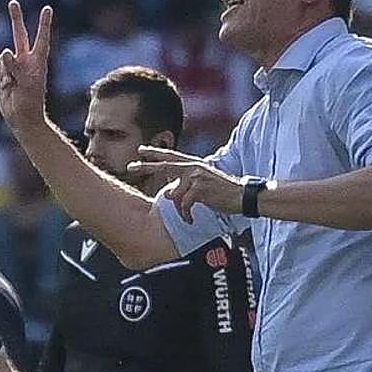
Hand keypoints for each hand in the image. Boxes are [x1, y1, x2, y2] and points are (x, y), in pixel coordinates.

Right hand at [0, 0, 52, 134]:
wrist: (21, 118)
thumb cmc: (30, 102)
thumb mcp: (27, 83)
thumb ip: (15, 66)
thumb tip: (5, 52)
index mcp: (37, 61)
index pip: (41, 38)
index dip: (43, 24)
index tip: (47, 9)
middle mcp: (25, 60)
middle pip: (19, 35)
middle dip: (15, 18)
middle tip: (13, 2)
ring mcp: (13, 67)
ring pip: (2, 57)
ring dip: (5, 70)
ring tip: (13, 85)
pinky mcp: (2, 74)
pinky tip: (6, 87)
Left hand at [127, 147, 243, 222]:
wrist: (241, 196)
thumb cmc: (222, 192)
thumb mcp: (204, 180)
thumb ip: (188, 180)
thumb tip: (171, 187)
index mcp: (194, 164)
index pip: (171, 156)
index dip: (155, 153)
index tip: (140, 150)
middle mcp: (193, 167)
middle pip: (163, 166)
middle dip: (145, 166)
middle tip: (130, 166)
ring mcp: (196, 177)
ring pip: (173, 194)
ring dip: (179, 210)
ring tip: (188, 216)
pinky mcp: (199, 189)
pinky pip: (183, 205)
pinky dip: (185, 215)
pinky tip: (190, 220)